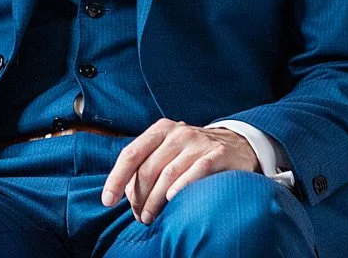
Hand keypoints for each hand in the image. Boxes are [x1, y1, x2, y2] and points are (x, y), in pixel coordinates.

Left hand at [102, 120, 257, 223]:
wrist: (239, 143)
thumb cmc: (194, 153)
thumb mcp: (169, 151)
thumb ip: (147, 166)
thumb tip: (127, 195)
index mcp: (160, 130)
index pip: (131, 154)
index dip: (116, 178)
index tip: (107, 200)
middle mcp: (178, 133)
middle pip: (148, 168)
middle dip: (139, 197)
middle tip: (139, 217)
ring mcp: (199, 142)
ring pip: (168, 174)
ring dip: (155, 200)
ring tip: (150, 217)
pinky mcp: (218, 154)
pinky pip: (197, 171)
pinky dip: (183, 186)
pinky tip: (173, 200)